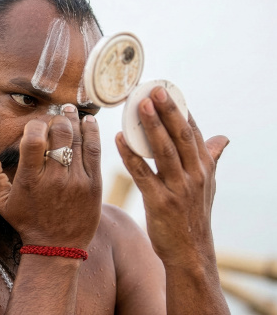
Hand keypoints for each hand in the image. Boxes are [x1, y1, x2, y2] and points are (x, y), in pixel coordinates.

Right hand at [0, 106, 102, 249]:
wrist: (57, 247)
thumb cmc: (27, 222)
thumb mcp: (1, 203)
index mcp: (30, 179)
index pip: (33, 139)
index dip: (34, 126)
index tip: (35, 127)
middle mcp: (54, 178)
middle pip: (59, 134)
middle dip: (56, 119)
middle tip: (56, 116)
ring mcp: (76, 181)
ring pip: (78, 139)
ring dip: (74, 120)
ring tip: (70, 111)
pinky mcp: (93, 184)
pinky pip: (94, 150)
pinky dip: (91, 132)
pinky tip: (88, 121)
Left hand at [116, 86, 228, 265]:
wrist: (190, 252)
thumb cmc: (194, 214)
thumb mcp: (208, 185)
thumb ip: (211, 158)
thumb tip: (222, 138)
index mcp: (205, 168)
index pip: (193, 132)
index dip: (181, 109)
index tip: (168, 89)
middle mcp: (195, 175)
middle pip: (181, 136)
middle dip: (169, 111)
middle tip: (155, 89)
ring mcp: (178, 189)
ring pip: (164, 151)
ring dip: (151, 126)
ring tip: (139, 105)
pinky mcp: (160, 202)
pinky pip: (142, 173)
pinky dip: (130, 155)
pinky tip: (118, 139)